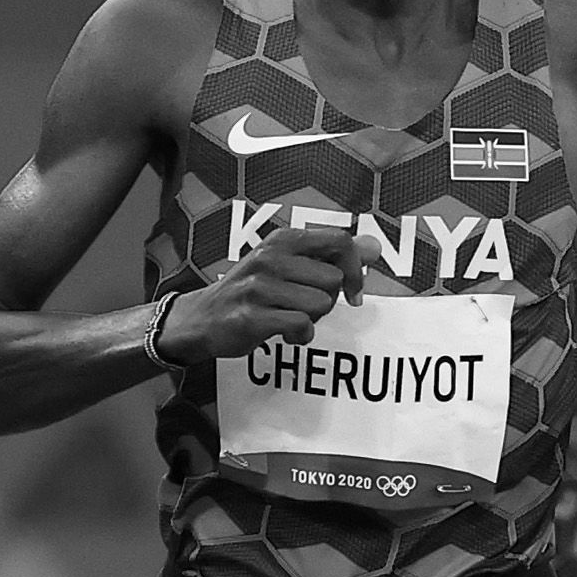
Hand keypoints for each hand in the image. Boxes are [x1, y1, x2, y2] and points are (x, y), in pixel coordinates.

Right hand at [163, 220, 363, 357]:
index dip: (355, 268)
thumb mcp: (288, 264)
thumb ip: (331, 256)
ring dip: (312, 319)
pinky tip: (284, 333)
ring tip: (289, 317)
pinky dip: (300, 336)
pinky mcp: (252, 315)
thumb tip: (374, 248)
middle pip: (333, 280)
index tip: (353, 290)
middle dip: (327, 300)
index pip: (340, 240)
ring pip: (321, 304)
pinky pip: (302, 325)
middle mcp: (270, 257)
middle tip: (302, 305)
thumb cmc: (253, 291)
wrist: (202, 318)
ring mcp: (259, 286)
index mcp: (283, 240)